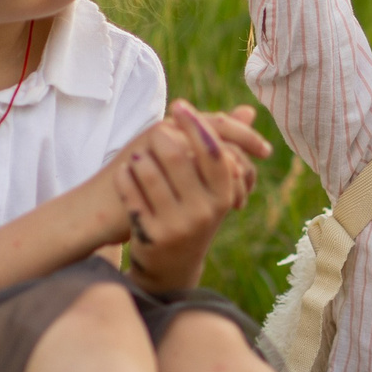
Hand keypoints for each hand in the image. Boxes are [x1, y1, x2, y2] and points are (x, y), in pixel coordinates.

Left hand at [112, 102, 269, 283]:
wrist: (172, 266)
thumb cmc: (194, 214)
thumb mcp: (214, 190)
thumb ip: (225, 150)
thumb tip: (247, 110)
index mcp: (223, 197)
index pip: (213, 152)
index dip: (196, 125)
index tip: (179, 105)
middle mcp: (203, 213)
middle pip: (180, 157)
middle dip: (164, 137)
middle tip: (156, 128)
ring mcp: (175, 226)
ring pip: (150, 173)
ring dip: (142, 157)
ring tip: (140, 153)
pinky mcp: (150, 235)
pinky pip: (131, 193)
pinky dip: (125, 177)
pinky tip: (124, 170)